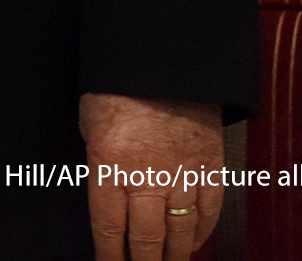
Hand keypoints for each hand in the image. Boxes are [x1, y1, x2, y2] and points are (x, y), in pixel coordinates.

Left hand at [81, 93, 222, 258]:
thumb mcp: (91, 122)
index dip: (109, 255)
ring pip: (178, 232)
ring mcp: (181, 174)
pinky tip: (194, 244)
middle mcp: (146, 175)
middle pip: (145, 237)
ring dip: (173, 256)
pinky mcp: (209, 168)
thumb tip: (108, 194)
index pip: (107, 225)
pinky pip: (207, 213)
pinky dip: (201, 233)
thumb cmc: (119, 87)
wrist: (165, 59)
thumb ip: (99, 161)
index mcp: (109, 162)